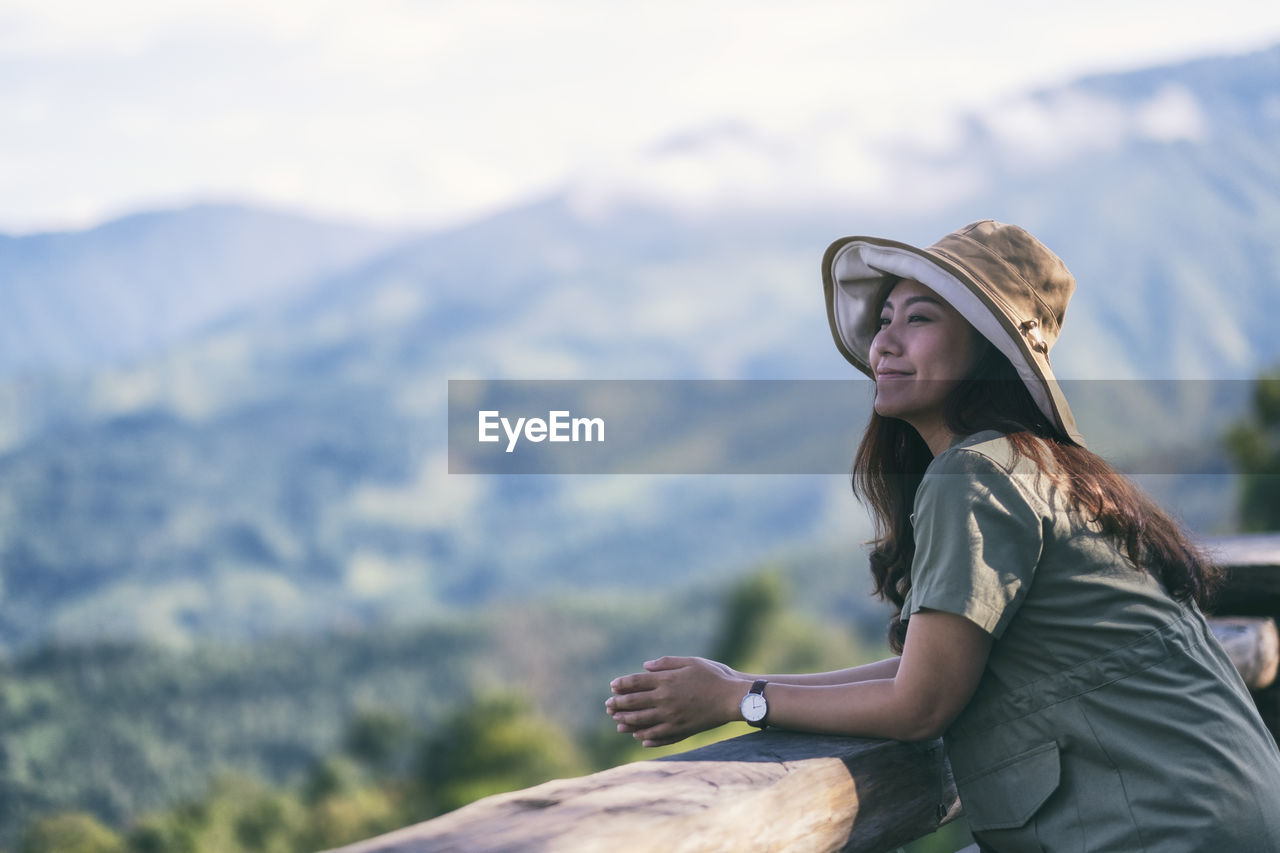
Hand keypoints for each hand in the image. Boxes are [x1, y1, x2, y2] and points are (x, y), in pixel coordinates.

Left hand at [605, 656, 744, 747]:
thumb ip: (666, 664)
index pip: (636, 682)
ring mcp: (672, 717)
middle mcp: (665, 699)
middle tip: (608, 707)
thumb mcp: (690, 662)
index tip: (612, 687)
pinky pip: (659, 735)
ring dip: (627, 722)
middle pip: (634, 703)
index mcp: (666, 681)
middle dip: (618, 704)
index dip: (622, 684)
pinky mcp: (681, 730)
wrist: (732, 698)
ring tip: (617, 723)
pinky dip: (647, 737)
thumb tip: (645, 666)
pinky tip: (640, 738)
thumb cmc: (714, 676)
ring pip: (643, 721)